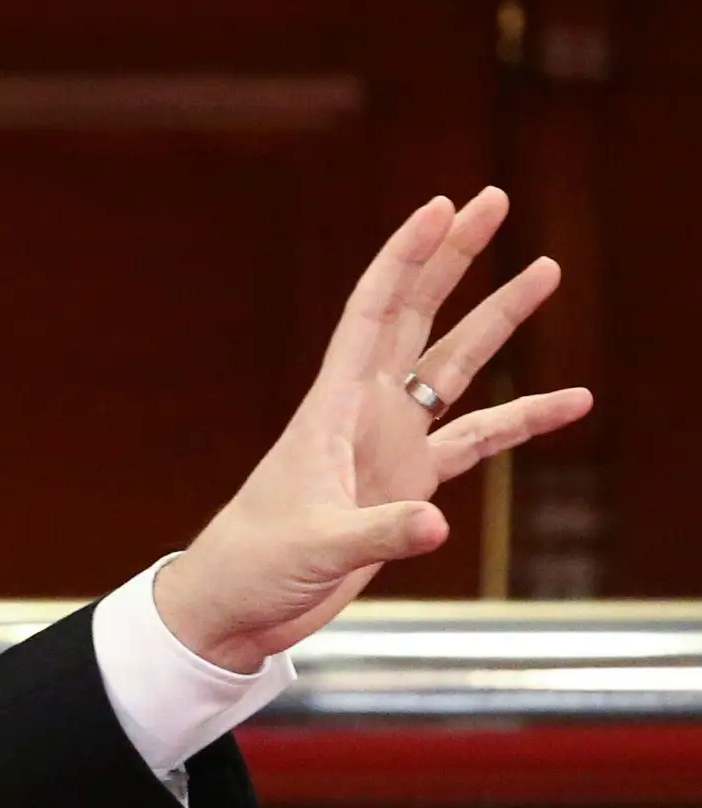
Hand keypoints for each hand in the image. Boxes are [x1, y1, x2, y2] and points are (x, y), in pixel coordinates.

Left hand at [155, 190, 592, 672]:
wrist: (238, 608)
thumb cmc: (254, 566)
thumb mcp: (316, 546)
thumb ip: (378, 533)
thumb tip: (435, 524)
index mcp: (332, 407)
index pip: (372, 312)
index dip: (405, 257)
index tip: (442, 206)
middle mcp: (365, 412)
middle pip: (416, 315)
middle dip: (454, 258)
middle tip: (494, 199)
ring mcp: (390, 443)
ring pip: (454, 365)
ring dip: (499, 321)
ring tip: (546, 270)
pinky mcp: (408, 483)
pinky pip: (477, 439)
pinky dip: (522, 418)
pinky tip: (571, 400)